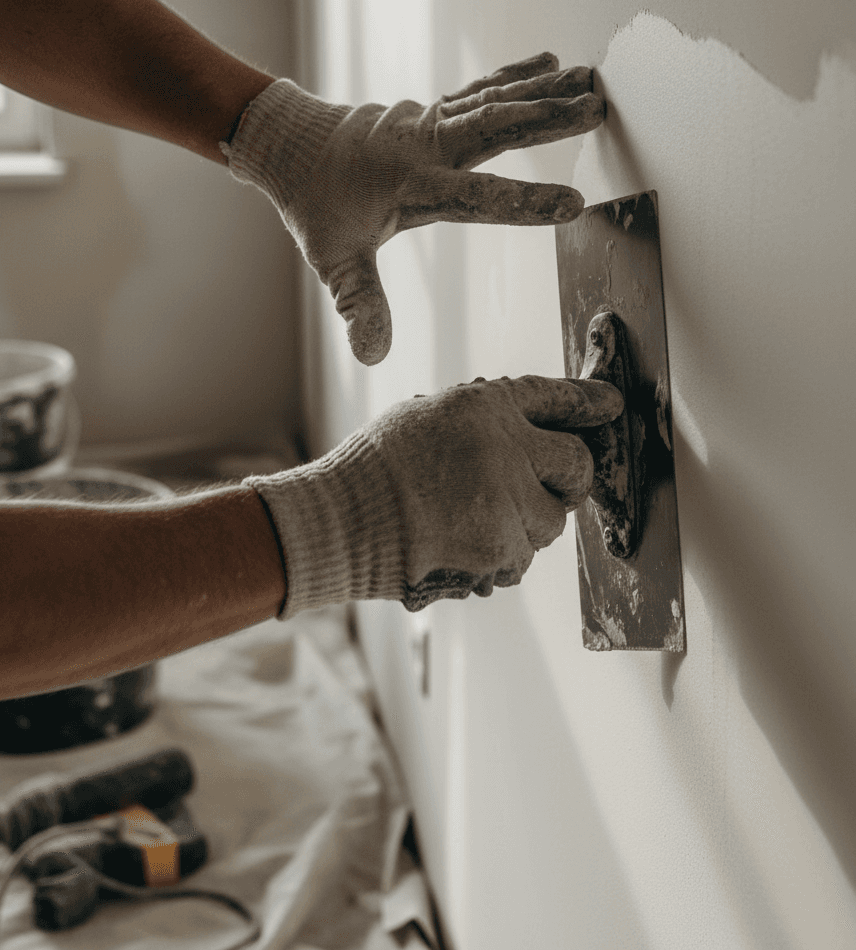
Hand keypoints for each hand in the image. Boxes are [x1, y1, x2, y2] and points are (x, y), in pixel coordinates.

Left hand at [222, 53, 604, 364]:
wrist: (292, 146)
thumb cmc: (315, 206)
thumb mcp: (334, 261)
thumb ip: (360, 306)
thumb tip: (372, 355)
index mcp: (409, 186)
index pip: (475, 198)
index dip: (524, 202)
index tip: (572, 204)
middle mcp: (423, 147)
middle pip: (493, 129)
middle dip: (546, 121)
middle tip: (596, 109)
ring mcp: (427, 123)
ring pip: (493, 102)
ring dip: (543, 93)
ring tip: (592, 83)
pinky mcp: (429, 112)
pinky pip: (478, 90)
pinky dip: (514, 77)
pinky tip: (550, 65)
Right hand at [244, 375, 622, 615]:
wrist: (342, 521)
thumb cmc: (373, 469)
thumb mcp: (425, 417)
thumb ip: (481, 423)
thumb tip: (524, 435)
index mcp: (486, 405)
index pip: (557, 397)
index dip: (588, 401)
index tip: (610, 405)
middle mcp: (507, 444)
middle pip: (578, 463)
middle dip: (568, 478)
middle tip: (546, 487)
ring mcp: (509, 497)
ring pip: (553, 518)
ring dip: (528, 521)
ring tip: (476, 519)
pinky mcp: (503, 545)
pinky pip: (525, 555)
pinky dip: (504, 554)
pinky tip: (464, 543)